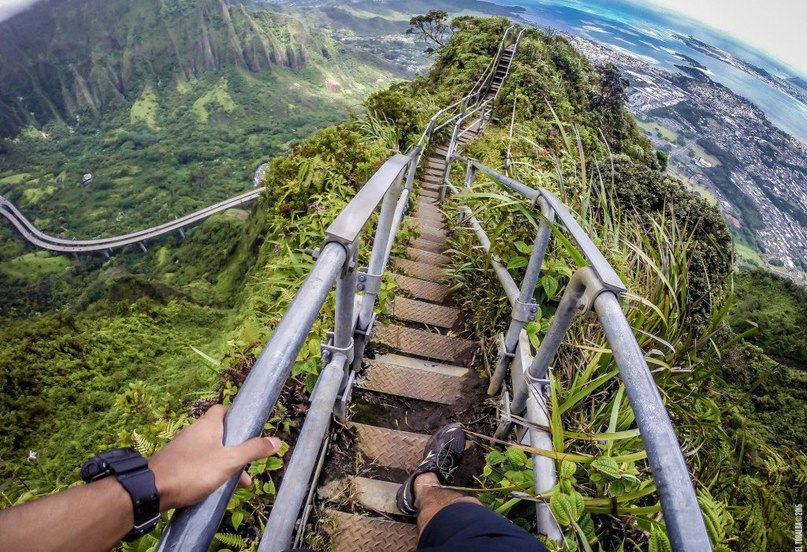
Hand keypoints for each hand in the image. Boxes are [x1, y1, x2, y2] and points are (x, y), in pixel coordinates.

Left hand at [148, 404, 280, 510]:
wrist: (151, 491)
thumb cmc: (192, 471)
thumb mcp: (229, 461)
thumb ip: (253, 450)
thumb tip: (276, 441)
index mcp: (207, 425)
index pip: (223, 409)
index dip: (237, 416)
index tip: (249, 428)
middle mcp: (194, 433)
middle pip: (220, 434)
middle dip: (236, 449)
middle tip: (248, 465)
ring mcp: (183, 449)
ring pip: (210, 452)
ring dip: (225, 465)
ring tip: (237, 484)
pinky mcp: (175, 465)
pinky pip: (198, 464)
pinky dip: (210, 473)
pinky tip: (215, 490)